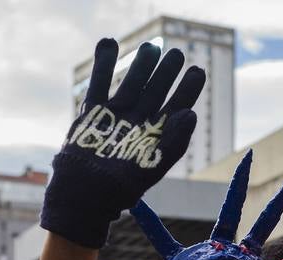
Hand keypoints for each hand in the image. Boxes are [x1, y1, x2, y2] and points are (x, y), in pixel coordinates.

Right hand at [41, 37, 205, 248]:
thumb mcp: (153, 166)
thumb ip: (174, 141)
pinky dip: (103, 62)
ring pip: (131, 82)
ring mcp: (116, 115)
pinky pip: (99, 81)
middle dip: (166, 72)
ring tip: (150, 46)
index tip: (197, 71)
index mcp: (156, 135)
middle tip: (176, 54)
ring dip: (141, 64)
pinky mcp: (93, 111)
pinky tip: (109, 42)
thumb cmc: (121, 187)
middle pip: (156, 90)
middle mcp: (138, 122)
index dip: (188, 89)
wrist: (84, 193)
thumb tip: (190, 113)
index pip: (177, 106)